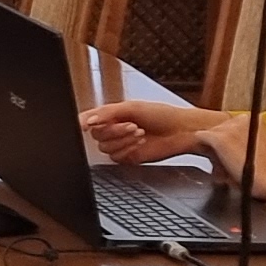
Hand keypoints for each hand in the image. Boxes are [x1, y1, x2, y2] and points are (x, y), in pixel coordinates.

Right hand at [81, 99, 222, 164]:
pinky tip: (140, 144)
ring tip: (139, 133)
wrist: (181, 131)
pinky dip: (127, 150)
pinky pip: (115, 158)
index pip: (89, 119)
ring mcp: (120, 144)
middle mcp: (114, 129)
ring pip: (105, 148)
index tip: (86, 125)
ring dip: (123, 140)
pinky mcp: (127, 157)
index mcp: (113, 114)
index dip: (84, 122)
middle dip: (114, 131)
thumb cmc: (163, 115)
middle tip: (132, 125)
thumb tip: (89, 120)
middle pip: (96, 135)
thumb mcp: (132, 107)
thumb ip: (108, 113)